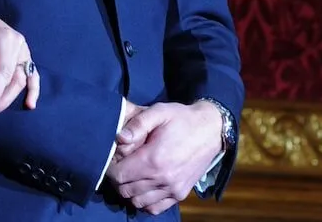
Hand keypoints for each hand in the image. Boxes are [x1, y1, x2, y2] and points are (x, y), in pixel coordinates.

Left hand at [0, 0, 38, 117]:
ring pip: (21, 80)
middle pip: (14, 78)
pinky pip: (31, 73)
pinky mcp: (22, 55)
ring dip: (8, 98)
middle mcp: (19, 45)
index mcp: (6, 38)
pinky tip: (30, 104)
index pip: (4, 71)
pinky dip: (32, 89)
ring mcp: (23, 50)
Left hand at [106, 101, 222, 214]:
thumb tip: (118, 138)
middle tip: (120, 165)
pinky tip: (144, 186)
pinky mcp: (180, 194)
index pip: (119, 176)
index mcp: (153, 159)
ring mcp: (172, 189)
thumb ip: (137, 124)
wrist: (211, 130)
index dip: (110, 167)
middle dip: (117, 179)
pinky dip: (145, 201)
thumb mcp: (158, 112)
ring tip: (131, 175)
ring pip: (138, 202)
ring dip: (130, 191)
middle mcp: (163, 179)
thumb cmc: (181, 118)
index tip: (113, 158)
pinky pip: (154, 208)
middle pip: (125, 191)